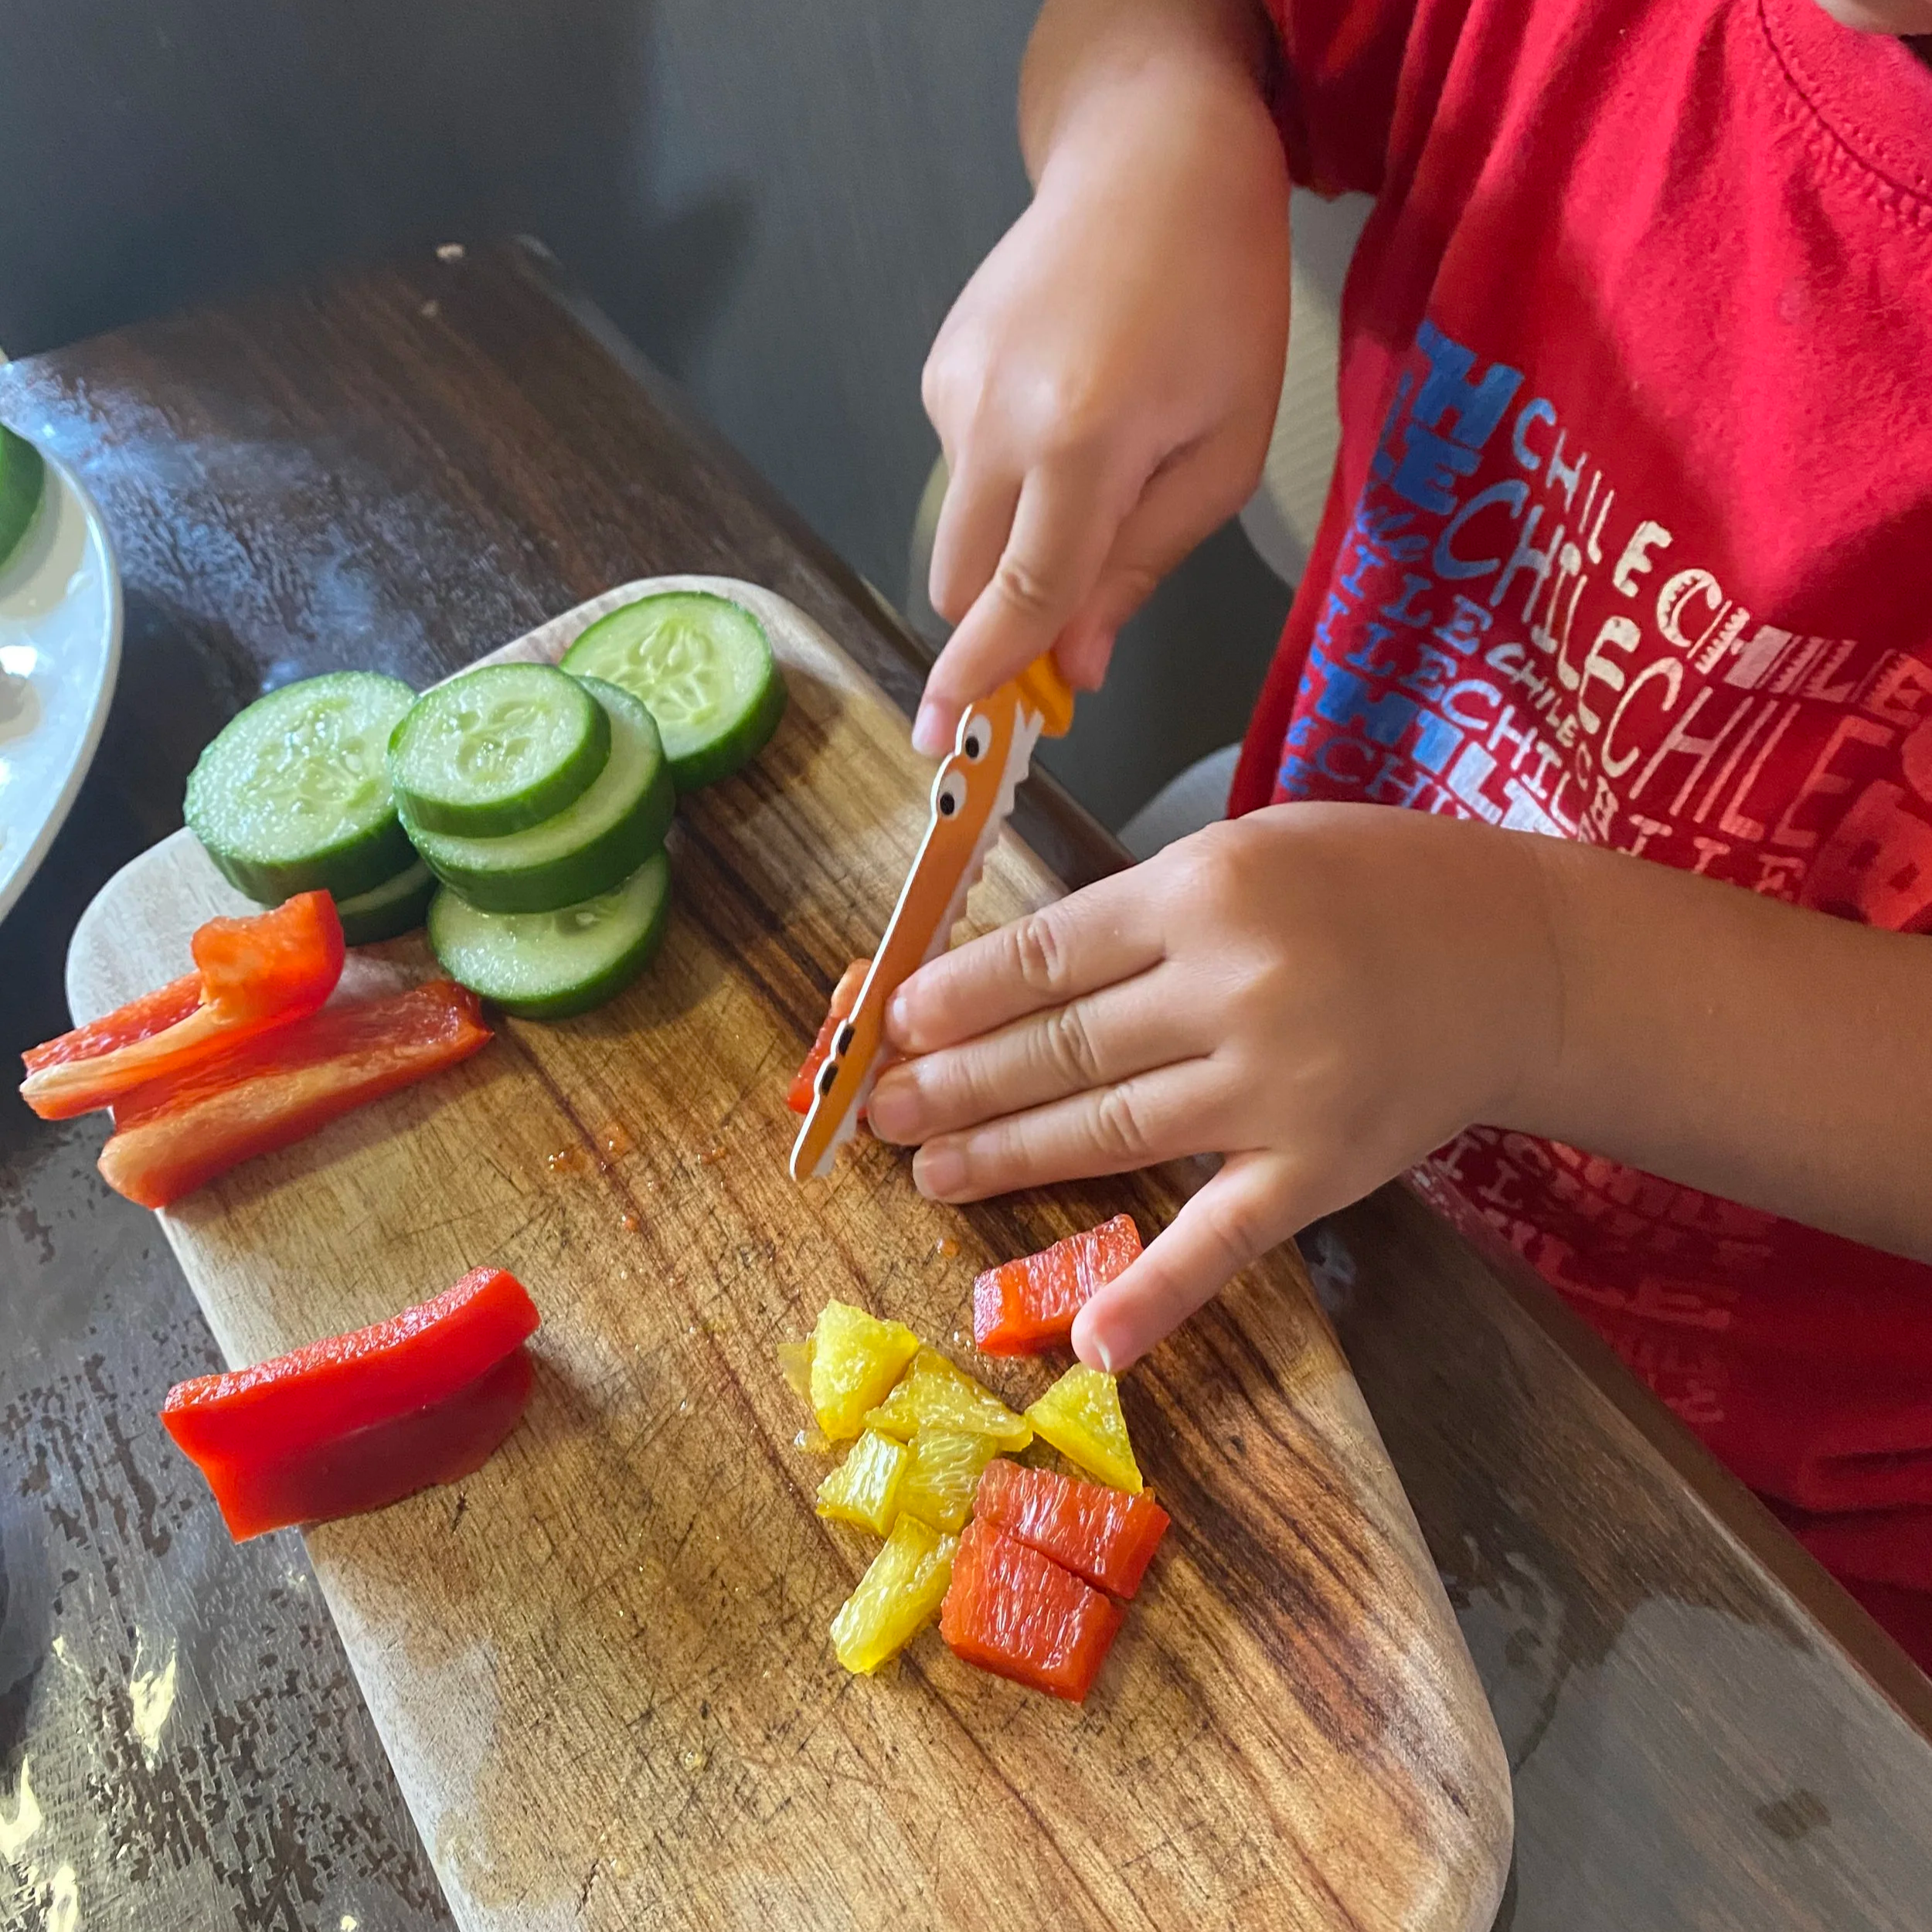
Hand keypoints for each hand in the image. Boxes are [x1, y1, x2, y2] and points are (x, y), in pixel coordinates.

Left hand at [867, 805, 1562, 1367]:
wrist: (1525, 954)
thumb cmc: (1375, 884)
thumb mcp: (1248, 851)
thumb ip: (1140, 914)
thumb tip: (1015, 977)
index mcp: (1204, 891)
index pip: (1045, 957)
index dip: (955, 997)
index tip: (891, 1022)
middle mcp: (1233, 991)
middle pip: (1060, 1048)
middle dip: (957, 1083)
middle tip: (881, 1110)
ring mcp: (1278, 1091)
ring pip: (1109, 1131)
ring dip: (1007, 1158)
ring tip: (930, 1170)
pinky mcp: (1321, 1171)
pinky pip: (1225, 1238)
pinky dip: (1157, 1292)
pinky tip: (1090, 1338)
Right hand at [913, 50, 1290, 754]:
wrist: (1151, 155)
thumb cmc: (1220, 304)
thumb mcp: (1223, 453)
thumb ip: (1142, 567)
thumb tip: (1075, 668)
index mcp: (1082, 444)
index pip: (1020, 596)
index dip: (986, 677)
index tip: (943, 742)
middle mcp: (994, 422)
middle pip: (963, 582)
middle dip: (1001, 624)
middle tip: (1069, 628)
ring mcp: (951, 392)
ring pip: (960, 531)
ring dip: (1013, 545)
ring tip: (1099, 462)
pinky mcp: (938, 370)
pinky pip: (963, 470)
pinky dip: (1008, 482)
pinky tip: (1067, 412)